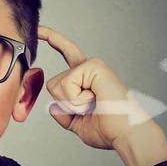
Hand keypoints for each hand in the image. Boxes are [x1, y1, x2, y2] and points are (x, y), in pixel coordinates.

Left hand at [38, 25, 157, 149]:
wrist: (127, 135)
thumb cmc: (109, 131)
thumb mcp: (78, 124)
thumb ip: (64, 115)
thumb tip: (52, 108)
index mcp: (86, 79)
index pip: (66, 52)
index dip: (51, 38)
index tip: (39, 29)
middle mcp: (89, 69)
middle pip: (53, 83)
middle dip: (64, 104)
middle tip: (89, 110)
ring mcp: (92, 65)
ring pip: (58, 85)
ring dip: (72, 103)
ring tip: (94, 105)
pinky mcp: (94, 67)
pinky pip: (67, 84)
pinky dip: (76, 99)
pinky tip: (95, 99)